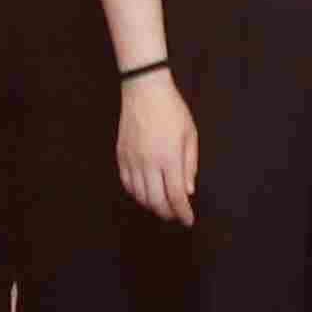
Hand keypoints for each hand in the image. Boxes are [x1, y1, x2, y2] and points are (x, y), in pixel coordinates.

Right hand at [115, 68, 196, 225]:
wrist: (144, 90)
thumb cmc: (172, 110)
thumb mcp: (190, 135)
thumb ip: (190, 165)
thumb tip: (188, 191)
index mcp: (169, 158)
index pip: (176, 196)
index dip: (183, 213)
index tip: (188, 220)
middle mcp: (148, 163)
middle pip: (156, 201)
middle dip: (168, 213)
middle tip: (176, 215)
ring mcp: (132, 160)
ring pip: (139, 195)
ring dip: (152, 205)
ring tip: (161, 205)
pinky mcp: (121, 155)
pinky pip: (126, 183)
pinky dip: (136, 193)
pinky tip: (144, 193)